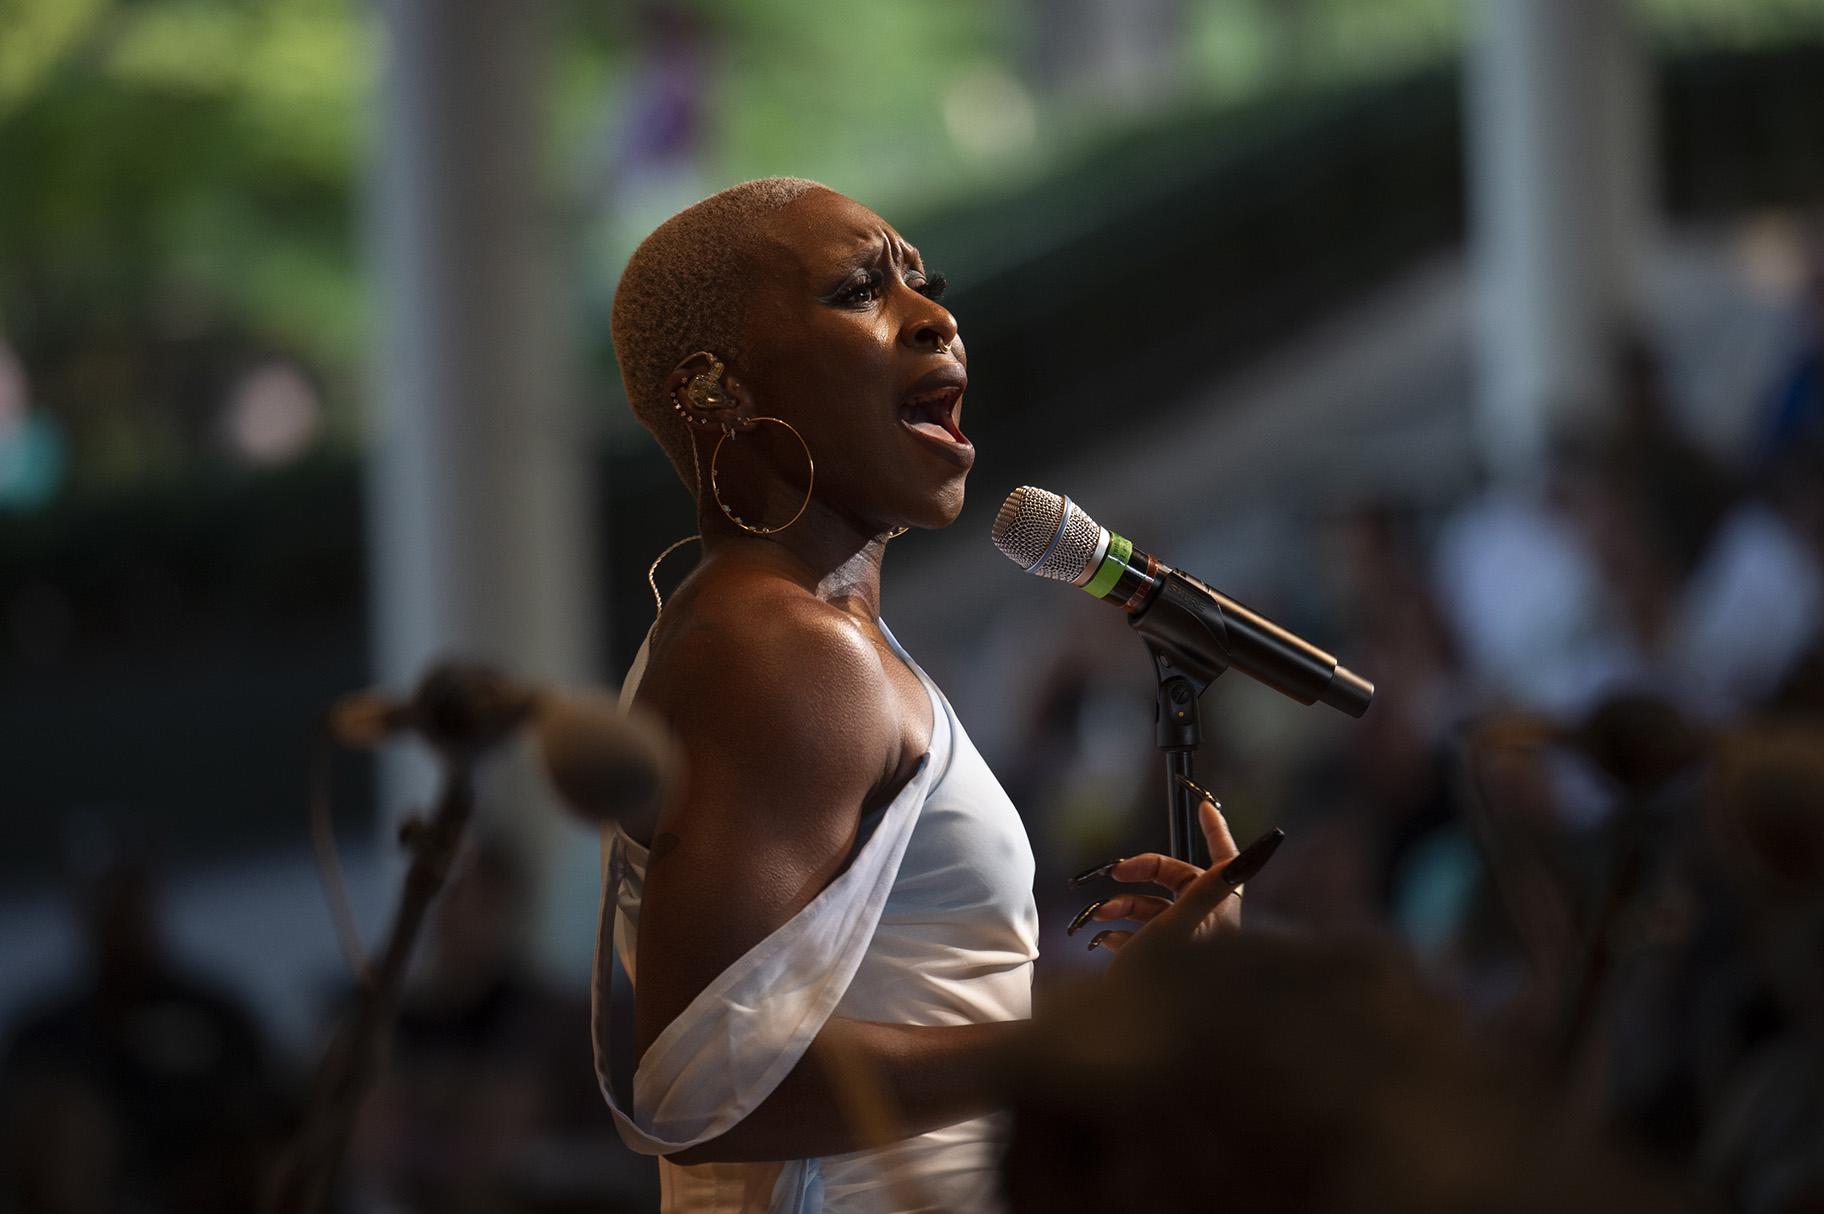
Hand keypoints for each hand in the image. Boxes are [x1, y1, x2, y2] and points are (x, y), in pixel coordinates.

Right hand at [1070, 797, 1243, 976]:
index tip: (1202, 805)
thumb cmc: (1161, 981)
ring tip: (1102, 914)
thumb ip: (1209, 886)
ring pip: (1154, 907)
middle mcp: (1204, 928)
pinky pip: (1141, 935)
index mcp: (1218, 915)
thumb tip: (1252, 854)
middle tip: (1117, 871)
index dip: (1217, 832)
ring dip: (1125, 905)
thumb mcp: (1181, 925)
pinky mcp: (1157, 964)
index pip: (1225, 863)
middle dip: (1145, 873)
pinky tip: (1105, 938)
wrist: (1130, 1038)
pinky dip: (1122, 932)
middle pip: (1178, 881)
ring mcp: (1180, 946)